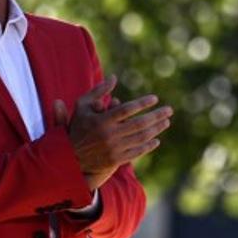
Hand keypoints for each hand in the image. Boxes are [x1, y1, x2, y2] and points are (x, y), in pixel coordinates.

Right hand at [53, 76, 172, 190]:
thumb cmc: (78, 126)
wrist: (69, 157)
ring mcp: (113, 149)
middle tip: (169, 110)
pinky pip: (137, 152)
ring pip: (141, 138)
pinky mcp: (116, 160)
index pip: (127, 110)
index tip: (155, 98)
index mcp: (101, 121)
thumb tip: (114, 77)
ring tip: (166, 122)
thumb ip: (98, 91)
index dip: (142, 103)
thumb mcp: (82, 106)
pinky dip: (148, 145)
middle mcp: (109, 135)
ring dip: (156, 129)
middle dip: (157, 116)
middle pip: (139, 124)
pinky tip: (156, 139)